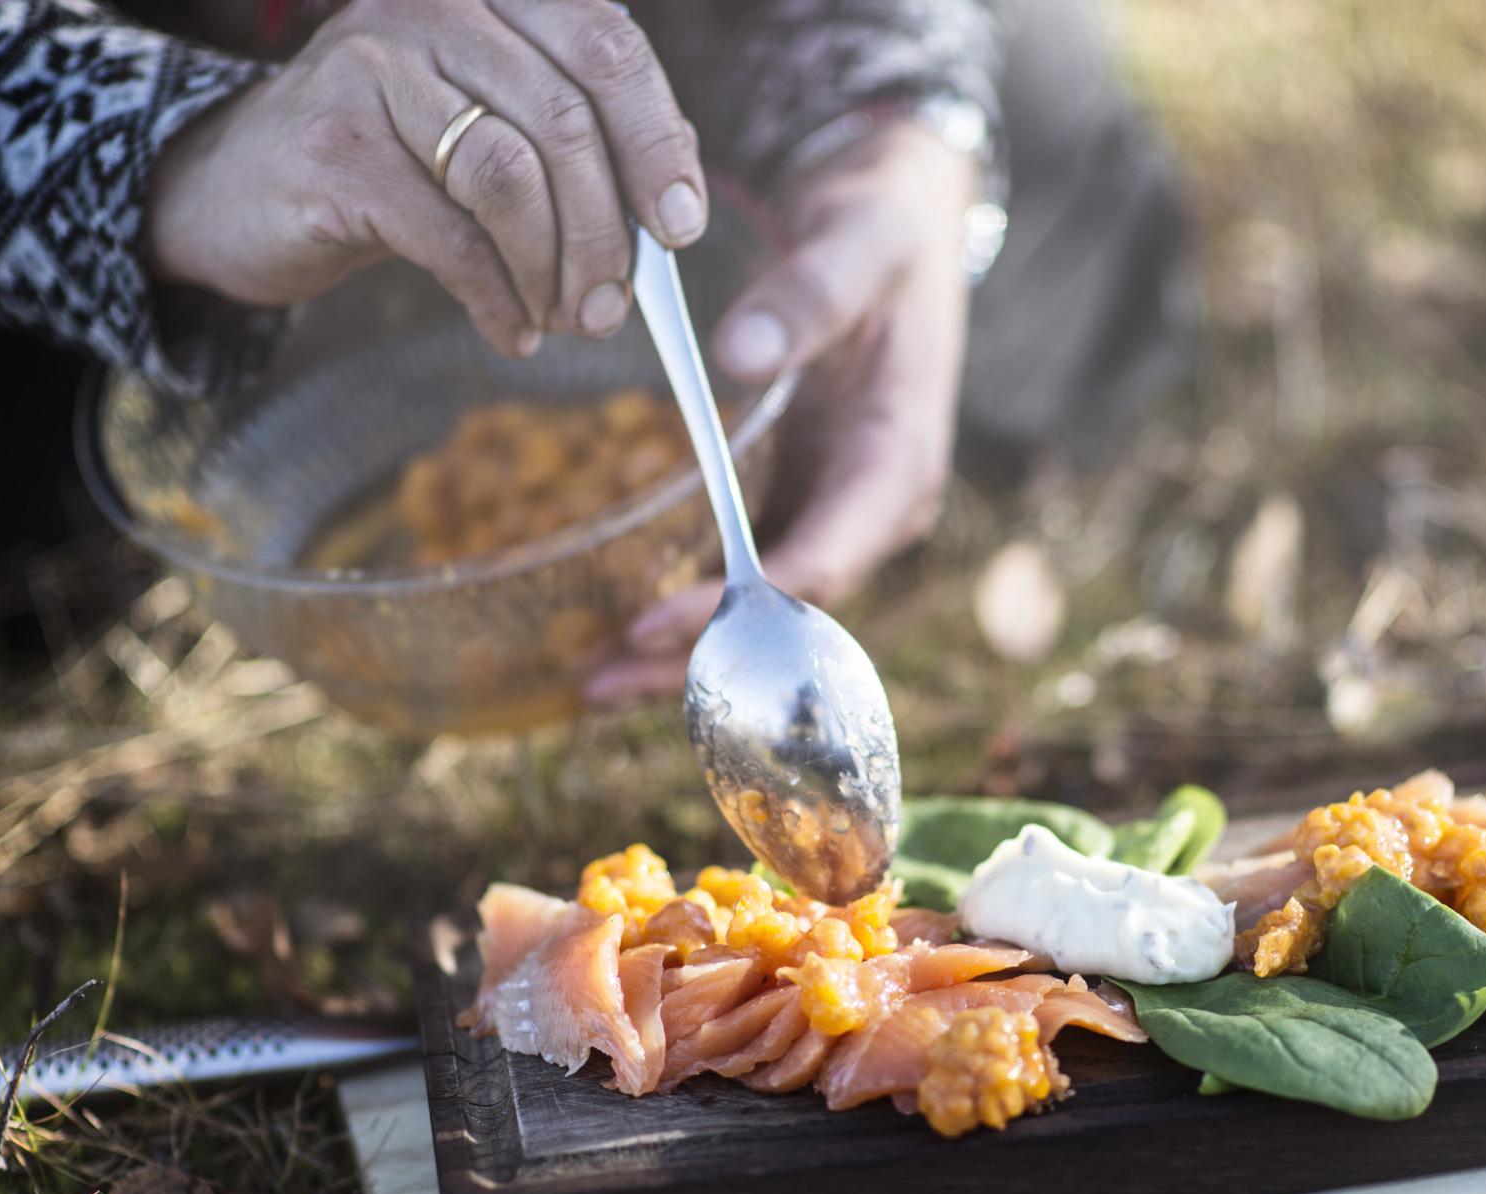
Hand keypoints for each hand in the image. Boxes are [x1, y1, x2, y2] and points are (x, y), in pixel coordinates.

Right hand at [147, 0, 704, 353]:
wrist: (238, 186)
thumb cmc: (390, 160)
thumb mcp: (488, 124)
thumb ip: (576, 140)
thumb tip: (674, 207)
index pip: (606, 47)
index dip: (657, 140)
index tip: (683, 226)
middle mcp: (432, 7)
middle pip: (566, 120)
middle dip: (608, 232)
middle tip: (615, 307)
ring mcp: (374, 68)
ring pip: (511, 178)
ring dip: (554, 270)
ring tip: (564, 320)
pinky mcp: (337, 149)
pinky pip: (451, 238)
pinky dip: (498, 299)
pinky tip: (512, 331)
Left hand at [586, 120, 977, 703]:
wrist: (896, 216)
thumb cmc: (884, 226)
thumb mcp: (861, 242)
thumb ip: (809, 296)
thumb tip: (738, 354)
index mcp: (898, 464)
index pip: (821, 563)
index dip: (738, 607)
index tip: (655, 624)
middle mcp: (867, 508)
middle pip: (786, 614)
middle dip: (700, 658)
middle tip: (600, 686)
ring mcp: (830, 507)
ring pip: (760, 608)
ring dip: (683, 652)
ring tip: (587, 684)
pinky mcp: (793, 495)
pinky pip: (738, 565)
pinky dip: (685, 602)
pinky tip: (610, 627)